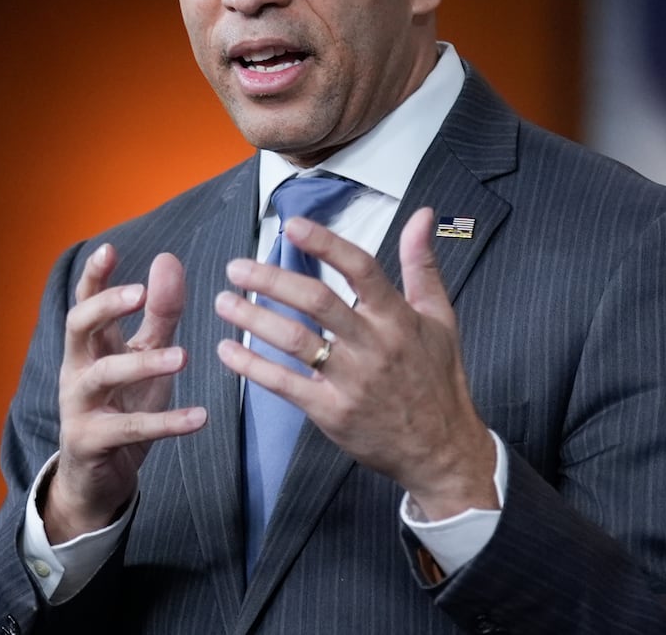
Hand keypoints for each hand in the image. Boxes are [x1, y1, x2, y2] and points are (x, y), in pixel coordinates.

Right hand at [46, 245, 206, 540]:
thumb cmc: (122, 405)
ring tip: (184, 357)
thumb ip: (159, 312)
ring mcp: (79, 407)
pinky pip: (129, 429)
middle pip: (77, 328)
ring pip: (103, 377)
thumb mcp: (144, 355)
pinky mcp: (91, 442)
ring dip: (142, 363)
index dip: (94, 276)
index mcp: (89, 346)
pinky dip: (166, 422)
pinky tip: (200, 417)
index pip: (85, 302)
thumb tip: (168, 259)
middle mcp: (77, 370)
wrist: (96, 478)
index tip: (109, 249)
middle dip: (105, 307)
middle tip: (138, 294)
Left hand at [213, 207, 496, 519]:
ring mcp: (352, 381)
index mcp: (397, 318)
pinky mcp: (332, 413)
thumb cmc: (438, 379)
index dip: (325, 244)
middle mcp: (374, 345)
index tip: (292, 226)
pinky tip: (227, 351)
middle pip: (317, 301)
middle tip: (237, 267)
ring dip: (253, 319)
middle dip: (271, 280)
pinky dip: (252, 366)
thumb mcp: (440, 317)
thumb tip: (422, 215)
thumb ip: (422, 264)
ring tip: (224, 302)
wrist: (441, 450)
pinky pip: (285, 385)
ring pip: (295, 341)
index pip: (360, 269)